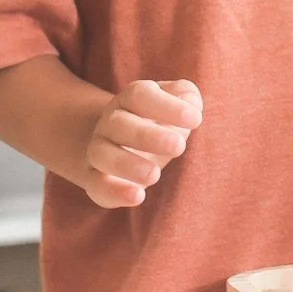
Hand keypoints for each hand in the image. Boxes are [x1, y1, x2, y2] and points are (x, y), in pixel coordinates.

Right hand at [80, 78, 201, 208]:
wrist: (123, 143)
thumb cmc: (158, 121)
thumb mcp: (175, 103)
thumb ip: (186, 96)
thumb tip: (191, 104)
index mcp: (130, 99)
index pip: (141, 95)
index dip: (167, 106)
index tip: (196, 119)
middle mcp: (110, 122)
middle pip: (119, 123)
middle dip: (148, 135)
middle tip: (179, 146)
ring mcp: (100, 150)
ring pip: (102, 154)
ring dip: (127, 165)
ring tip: (155, 175)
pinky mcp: (97, 180)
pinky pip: (97, 185)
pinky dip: (115, 192)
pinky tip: (138, 196)